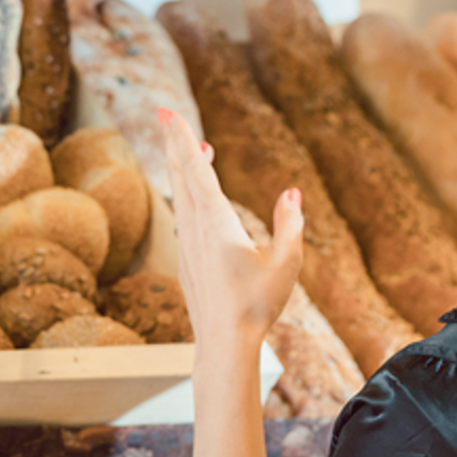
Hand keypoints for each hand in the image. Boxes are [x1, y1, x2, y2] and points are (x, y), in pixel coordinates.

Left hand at [159, 109, 302, 353]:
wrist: (223, 343)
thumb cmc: (257, 306)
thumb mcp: (286, 264)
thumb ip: (290, 226)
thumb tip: (292, 193)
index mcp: (216, 222)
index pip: (196, 169)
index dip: (183, 138)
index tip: (169, 112)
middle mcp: (195, 228)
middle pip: (181, 175)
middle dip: (175, 142)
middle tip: (164, 114)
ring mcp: (187, 245)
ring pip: (181, 195)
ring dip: (183, 168)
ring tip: (191, 148)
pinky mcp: (187, 261)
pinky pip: (185, 215)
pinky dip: (188, 194)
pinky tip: (195, 197)